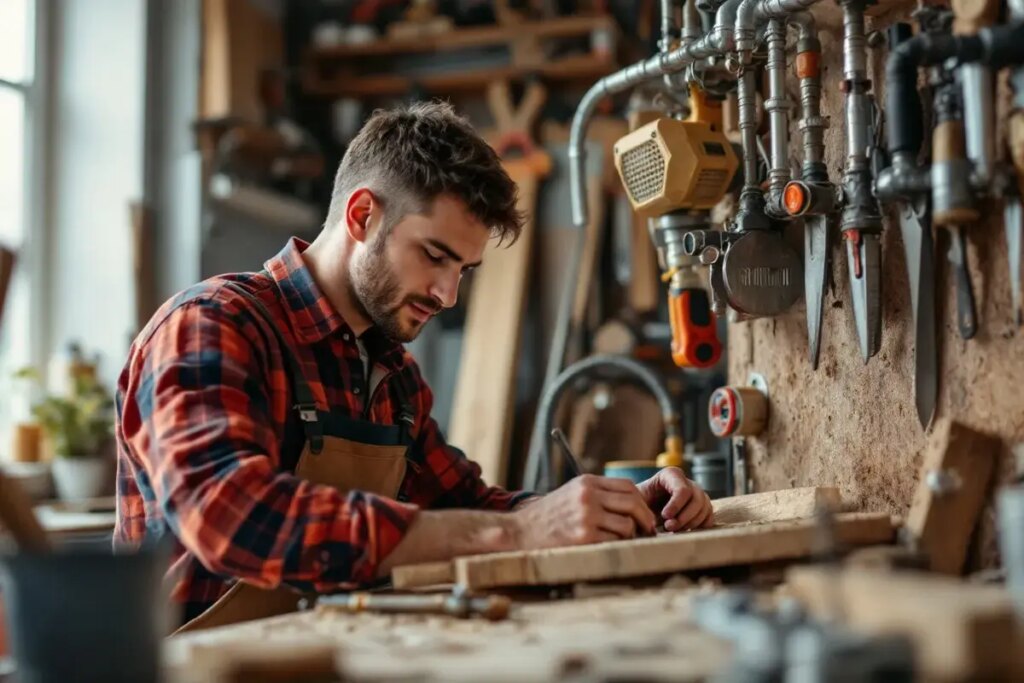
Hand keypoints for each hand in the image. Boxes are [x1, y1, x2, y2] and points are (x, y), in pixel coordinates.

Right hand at [512, 474, 657, 549]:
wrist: (520, 532)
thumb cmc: (547, 516)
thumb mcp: (571, 493)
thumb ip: (597, 494)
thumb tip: (631, 505)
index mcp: (587, 482)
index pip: (628, 486)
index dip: (641, 502)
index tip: (644, 514)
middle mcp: (588, 496)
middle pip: (633, 503)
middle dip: (646, 519)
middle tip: (648, 531)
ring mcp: (587, 516)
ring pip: (627, 525)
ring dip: (631, 535)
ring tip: (626, 541)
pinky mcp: (584, 537)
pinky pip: (615, 541)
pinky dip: (618, 546)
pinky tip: (610, 548)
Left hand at [636, 467, 713, 531]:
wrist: (643, 507)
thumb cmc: (639, 502)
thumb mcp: (637, 499)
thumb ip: (642, 504)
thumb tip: (649, 520)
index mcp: (671, 474)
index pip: (682, 489)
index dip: (676, 505)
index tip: (665, 517)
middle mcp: (687, 482)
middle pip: (697, 499)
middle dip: (683, 517)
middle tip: (669, 527)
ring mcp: (697, 494)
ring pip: (704, 508)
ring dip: (690, 523)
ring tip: (674, 530)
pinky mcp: (703, 508)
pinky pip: (708, 517)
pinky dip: (699, 526)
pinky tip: (684, 530)